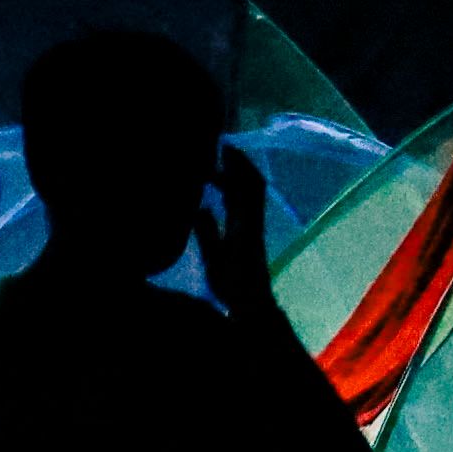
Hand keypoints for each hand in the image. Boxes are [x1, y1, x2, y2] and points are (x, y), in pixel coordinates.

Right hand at [197, 150, 275, 309]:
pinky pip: (244, 204)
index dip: (236, 164)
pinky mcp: (249, 234)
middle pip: (251, 184)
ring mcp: (252, 227)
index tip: (221, 146)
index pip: (244, 187)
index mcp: (244, 224)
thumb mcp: (215, 259)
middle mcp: (251, 221)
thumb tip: (199, 206)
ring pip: (250, 194)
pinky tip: (217, 191)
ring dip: (237, 175)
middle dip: (238, 163)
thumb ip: (208, 232)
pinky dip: (233, 190)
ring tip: (216, 163)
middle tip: (219, 147)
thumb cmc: (232, 285)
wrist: (252, 305)